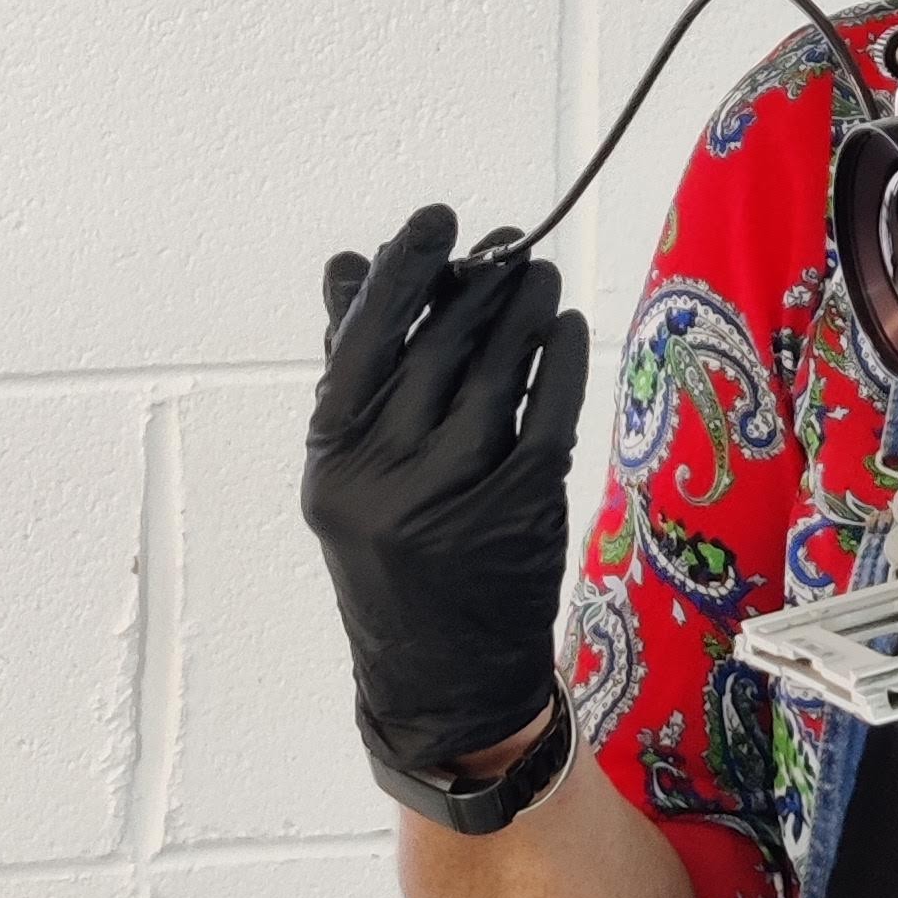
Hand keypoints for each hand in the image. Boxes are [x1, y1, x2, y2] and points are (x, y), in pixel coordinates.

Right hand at [302, 203, 592, 778]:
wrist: (440, 676)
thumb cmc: (394, 554)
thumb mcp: (352, 472)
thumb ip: (354, 370)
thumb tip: (349, 264)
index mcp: (332, 458)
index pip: (364, 338)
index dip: (404, 270)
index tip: (437, 221)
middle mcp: (383, 474)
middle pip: (438, 344)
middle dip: (478, 284)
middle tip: (509, 245)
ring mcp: (452, 491)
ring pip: (496, 369)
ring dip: (524, 310)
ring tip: (539, 277)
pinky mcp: (518, 507)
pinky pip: (546, 409)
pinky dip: (560, 360)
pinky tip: (565, 329)